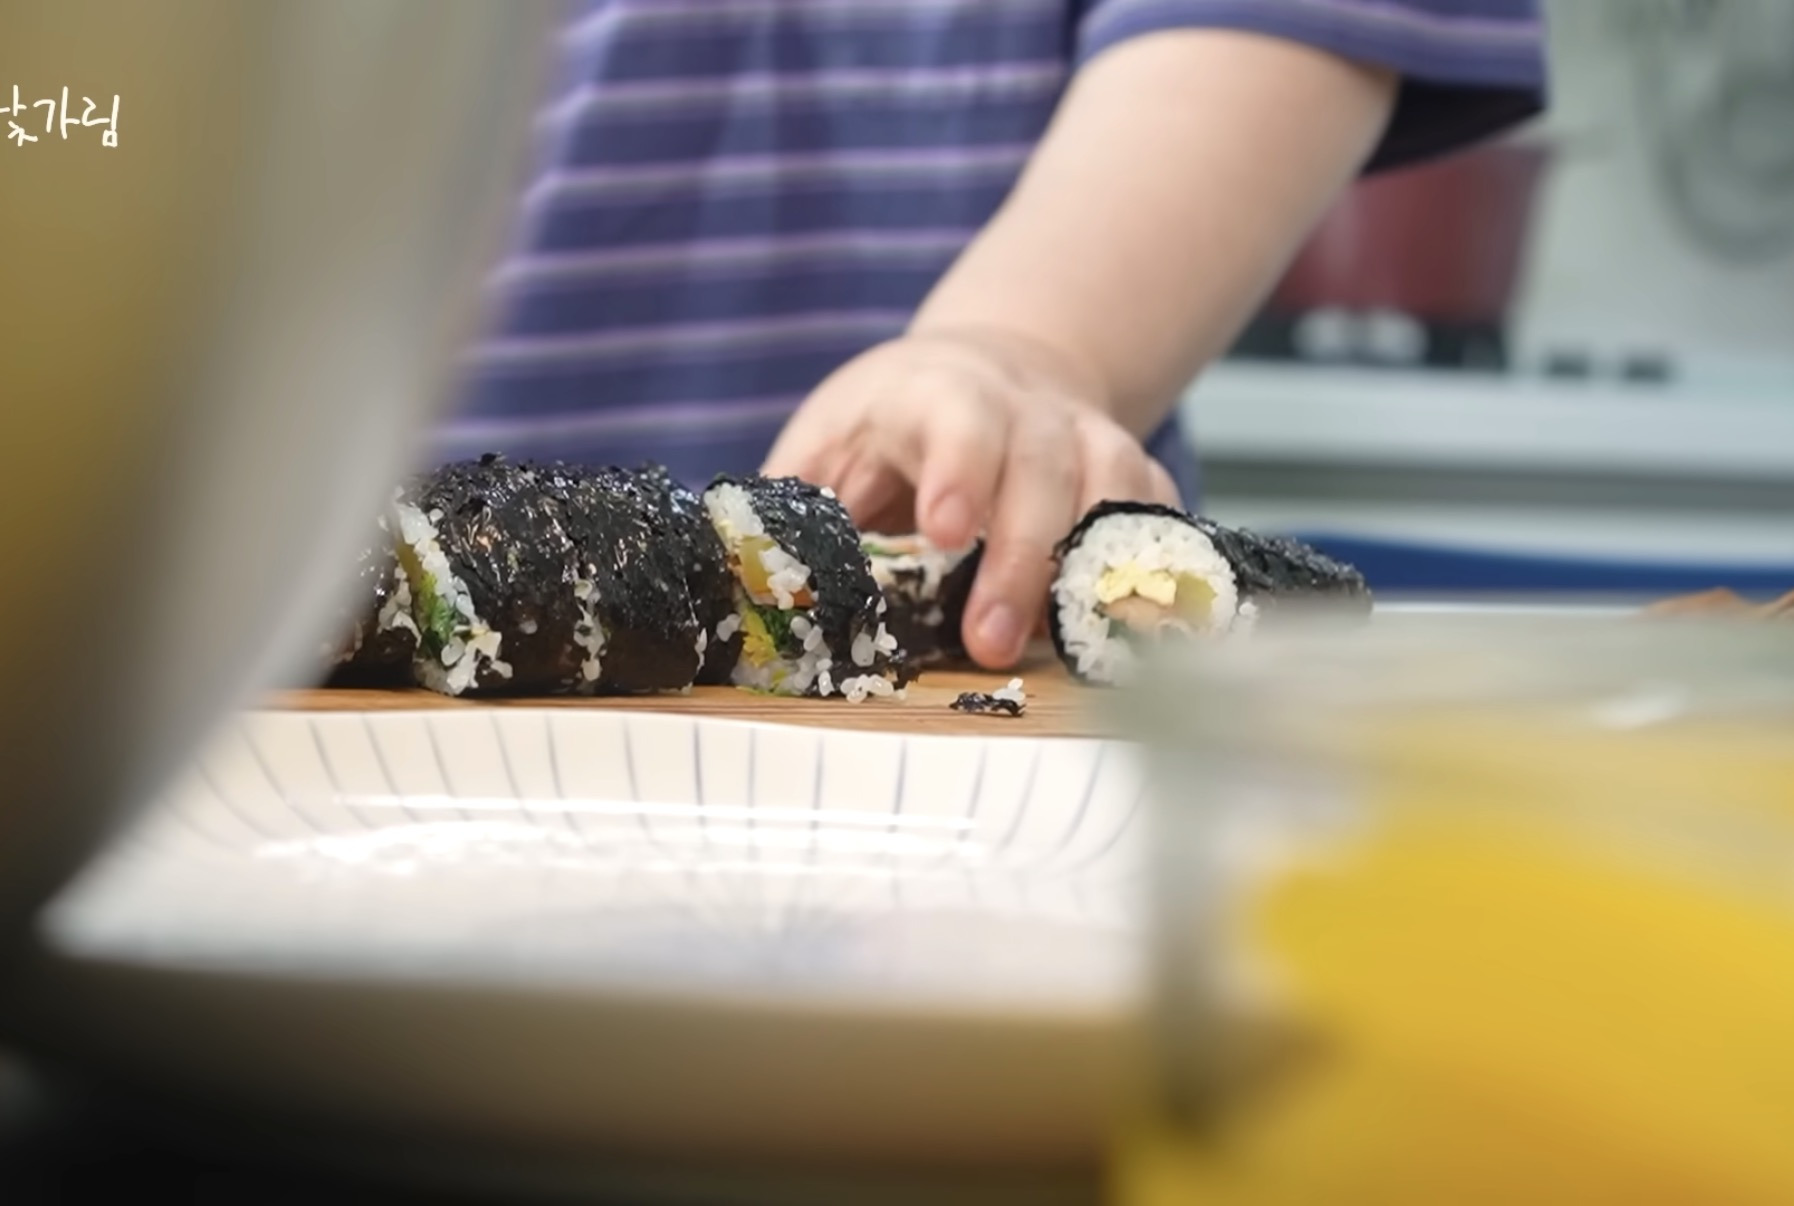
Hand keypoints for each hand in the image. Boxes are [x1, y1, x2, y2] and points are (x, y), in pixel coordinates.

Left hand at [763, 326, 1180, 668]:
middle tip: (991, 641)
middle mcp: (1026, 408)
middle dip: (1020, 558)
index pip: (958, 420)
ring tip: (1059, 645)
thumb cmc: (887, 426)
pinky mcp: (1129, 474)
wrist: (985, 372)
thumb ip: (796, 504)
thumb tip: (748, 578)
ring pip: (1111, 486)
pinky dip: (1147, 568)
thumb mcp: (824, 444)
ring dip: (1087, 571)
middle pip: (1039, 469)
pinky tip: (1131, 627)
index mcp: (936, 392)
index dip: (958, 472)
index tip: (945, 531)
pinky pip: (1153, 516)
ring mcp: (1086, 437)